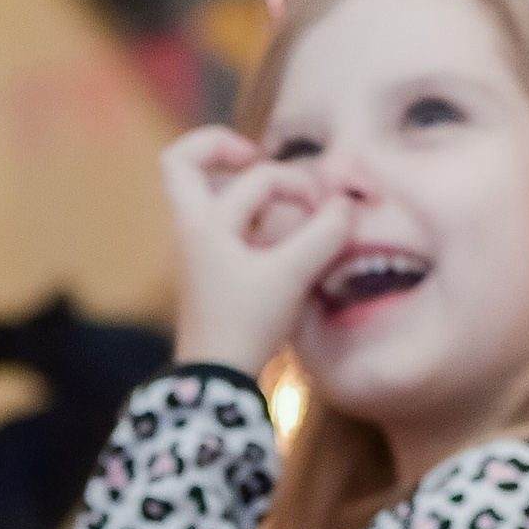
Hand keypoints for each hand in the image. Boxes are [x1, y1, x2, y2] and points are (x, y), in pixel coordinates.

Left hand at [161, 126, 351, 381]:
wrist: (215, 381)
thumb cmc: (244, 325)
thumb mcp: (291, 276)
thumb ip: (325, 234)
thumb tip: (347, 206)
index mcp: (203, 223)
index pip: (254, 177)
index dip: (291, 180)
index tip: (311, 201)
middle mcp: (191, 230)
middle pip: (181, 164)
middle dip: (219, 148)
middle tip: (254, 157)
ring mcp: (195, 251)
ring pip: (200, 193)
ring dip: (236, 183)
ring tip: (274, 197)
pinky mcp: (207, 271)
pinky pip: (218, 223)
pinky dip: (245, 215)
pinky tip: (275, 234)